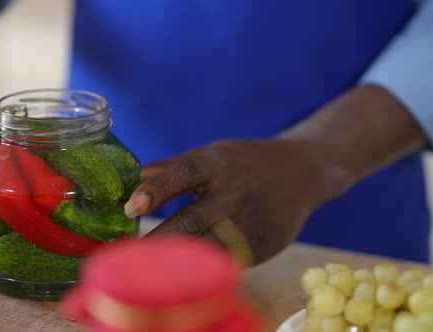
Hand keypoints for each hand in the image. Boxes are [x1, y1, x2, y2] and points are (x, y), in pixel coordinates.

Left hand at [125, 138, 347, 263]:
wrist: (302, 173)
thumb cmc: (245, 163)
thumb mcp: (212, 154)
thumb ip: (171, 167)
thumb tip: (131, 176)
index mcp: (217, 163)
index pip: (182, 174)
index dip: (155, 190)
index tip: (130, 207)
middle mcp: (233, 192)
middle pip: (191, 220)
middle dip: (157, 239)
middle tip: (129, 254)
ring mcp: (251, 221)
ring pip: (208, 247)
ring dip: (178, 260)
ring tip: (151, 269)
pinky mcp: (263, 245)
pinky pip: (228, 262)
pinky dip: (205, 269)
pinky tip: (186, 275)